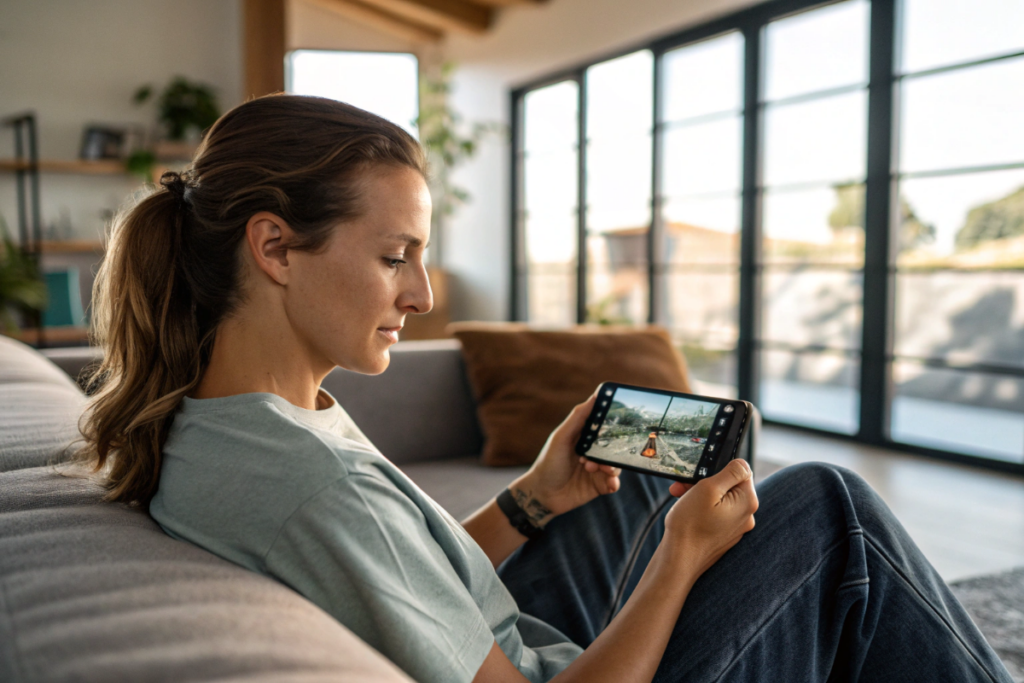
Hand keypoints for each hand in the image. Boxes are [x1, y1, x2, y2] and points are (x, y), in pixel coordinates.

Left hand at [509, 390, 620, 526]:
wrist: (541, 495)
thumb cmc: (548, 462)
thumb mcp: (561, 437)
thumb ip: (578, 417)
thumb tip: (596, 395)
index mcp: (585, 438)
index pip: (605, 426)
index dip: (613, 423)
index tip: (622, 420)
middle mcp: (593, 452)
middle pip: (615, 447)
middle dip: (612, 449)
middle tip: (600, 453)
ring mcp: (597, 469)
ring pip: (616, 465)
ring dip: (610, 466)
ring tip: (593, 468)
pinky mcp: (599, 486)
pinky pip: (614, 483)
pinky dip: (614, 482)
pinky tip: (608, 482)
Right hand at [662, 458, 757, 576]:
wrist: (679, 560)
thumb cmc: (691, 524)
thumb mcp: (709, 488)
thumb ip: (730, 472)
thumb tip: (743, 464)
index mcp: (747, 502)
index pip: (740, 472)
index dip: (717, 470)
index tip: (698, 478)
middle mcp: (746, 516)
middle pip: (728, 486)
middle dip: (705, 483)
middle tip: (682, 488)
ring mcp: (735, 528)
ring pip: (719, 500)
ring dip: (699, 495)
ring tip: (681, 500)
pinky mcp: (724, 536)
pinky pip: (715, 514)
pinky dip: (701, 510)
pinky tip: (686, 513)